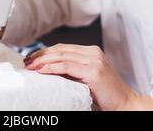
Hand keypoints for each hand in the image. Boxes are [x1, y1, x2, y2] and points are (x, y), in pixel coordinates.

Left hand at [24, 44, 139, 110]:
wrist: (126, 105)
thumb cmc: (106, 96)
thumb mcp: (86, 78)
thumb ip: (71, 71)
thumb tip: (46, 68)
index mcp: (91, 51)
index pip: (63, 47)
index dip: (45, 51)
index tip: (31, 58)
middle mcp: (93, 53)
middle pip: (60, 49)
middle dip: (41, 55)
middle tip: (26, 61)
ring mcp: (94, 61)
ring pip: (62, 56)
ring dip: (43, 61)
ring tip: (30, 66)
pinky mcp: (94, 71)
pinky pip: (67, 67)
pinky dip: (52, 68)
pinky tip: (42, 71)